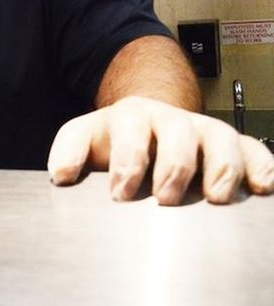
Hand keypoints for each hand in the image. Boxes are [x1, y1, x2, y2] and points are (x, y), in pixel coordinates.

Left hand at [48, 96, 273, 204]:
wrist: (147, 121)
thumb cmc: (115, 137)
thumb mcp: (85, 135)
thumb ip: (68, 151)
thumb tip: (60, 176)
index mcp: (131, 116)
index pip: (130, 134)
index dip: (127, 161)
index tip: (120, 191)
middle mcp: (170, 120)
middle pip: (177, 134)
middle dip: (173, 166)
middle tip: (165, 198)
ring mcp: (203, 130)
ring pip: (220, 138)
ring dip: (220, 167)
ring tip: (216, 198)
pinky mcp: (231, 144)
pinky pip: (252, 149)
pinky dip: (261, 164)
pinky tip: (263, 185)